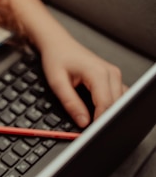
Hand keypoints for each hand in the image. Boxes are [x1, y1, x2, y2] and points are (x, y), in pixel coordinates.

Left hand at [0, 0, 126, 127]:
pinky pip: (117, 96)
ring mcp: (114, 74)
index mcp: (98, 73)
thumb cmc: (56, 58)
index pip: (106, 104)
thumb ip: (70, 103)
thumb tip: (83, 121)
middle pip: (116, 105)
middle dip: (105, 119)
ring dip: (108, 112)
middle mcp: (110, 73)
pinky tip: (97, 110)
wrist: (58, 44)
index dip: (100, 122)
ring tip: (93, 120)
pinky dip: (110, 105)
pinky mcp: (112, 77)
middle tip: (91, 131)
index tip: (92, 132)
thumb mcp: (57, 82)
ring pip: (119, 101)